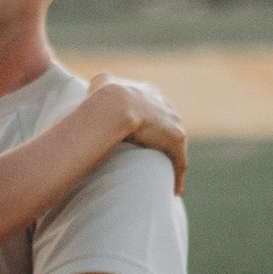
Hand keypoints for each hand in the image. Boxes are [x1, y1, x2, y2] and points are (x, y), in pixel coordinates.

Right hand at [86, 72, 186, 192]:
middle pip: (166, 124)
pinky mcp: (176, 138)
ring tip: (165, 177)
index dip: (147, 118)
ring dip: (170, 158)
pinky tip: (175, 191)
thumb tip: (94, 92)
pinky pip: (178, 160)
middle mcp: (163, 104)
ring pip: (174, 144)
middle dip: (161, 137)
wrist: (114, 105)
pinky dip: (177, 176)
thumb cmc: (103, 96)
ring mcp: (172, 121)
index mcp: (147, 91)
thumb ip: (102, 85)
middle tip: (153, 154)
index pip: (151, 106)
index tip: (142, 130)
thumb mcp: (100, 82)